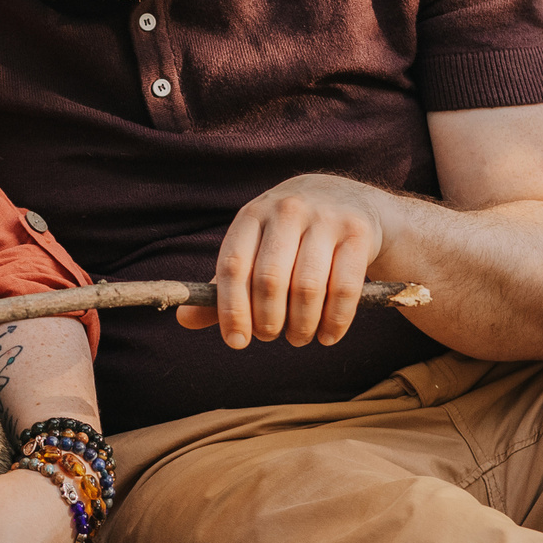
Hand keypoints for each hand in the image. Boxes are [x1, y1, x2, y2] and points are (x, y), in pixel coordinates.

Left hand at [176, 173, 388, 348]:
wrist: (349, 200)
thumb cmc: (290, 237)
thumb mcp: (255, 249)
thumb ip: (224, 286)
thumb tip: (184, 320)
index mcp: (252, 215)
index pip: (233, 266)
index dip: (231, 309)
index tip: (236, 342)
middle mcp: (286, 211)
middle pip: (270, 280)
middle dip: (267, 321)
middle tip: (269, 337)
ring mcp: (325, 219)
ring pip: (307, 288)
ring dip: (301, 326)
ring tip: (297, 338)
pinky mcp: (358, 232)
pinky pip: (343, 288)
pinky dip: (334, 321)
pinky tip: (327, 336)